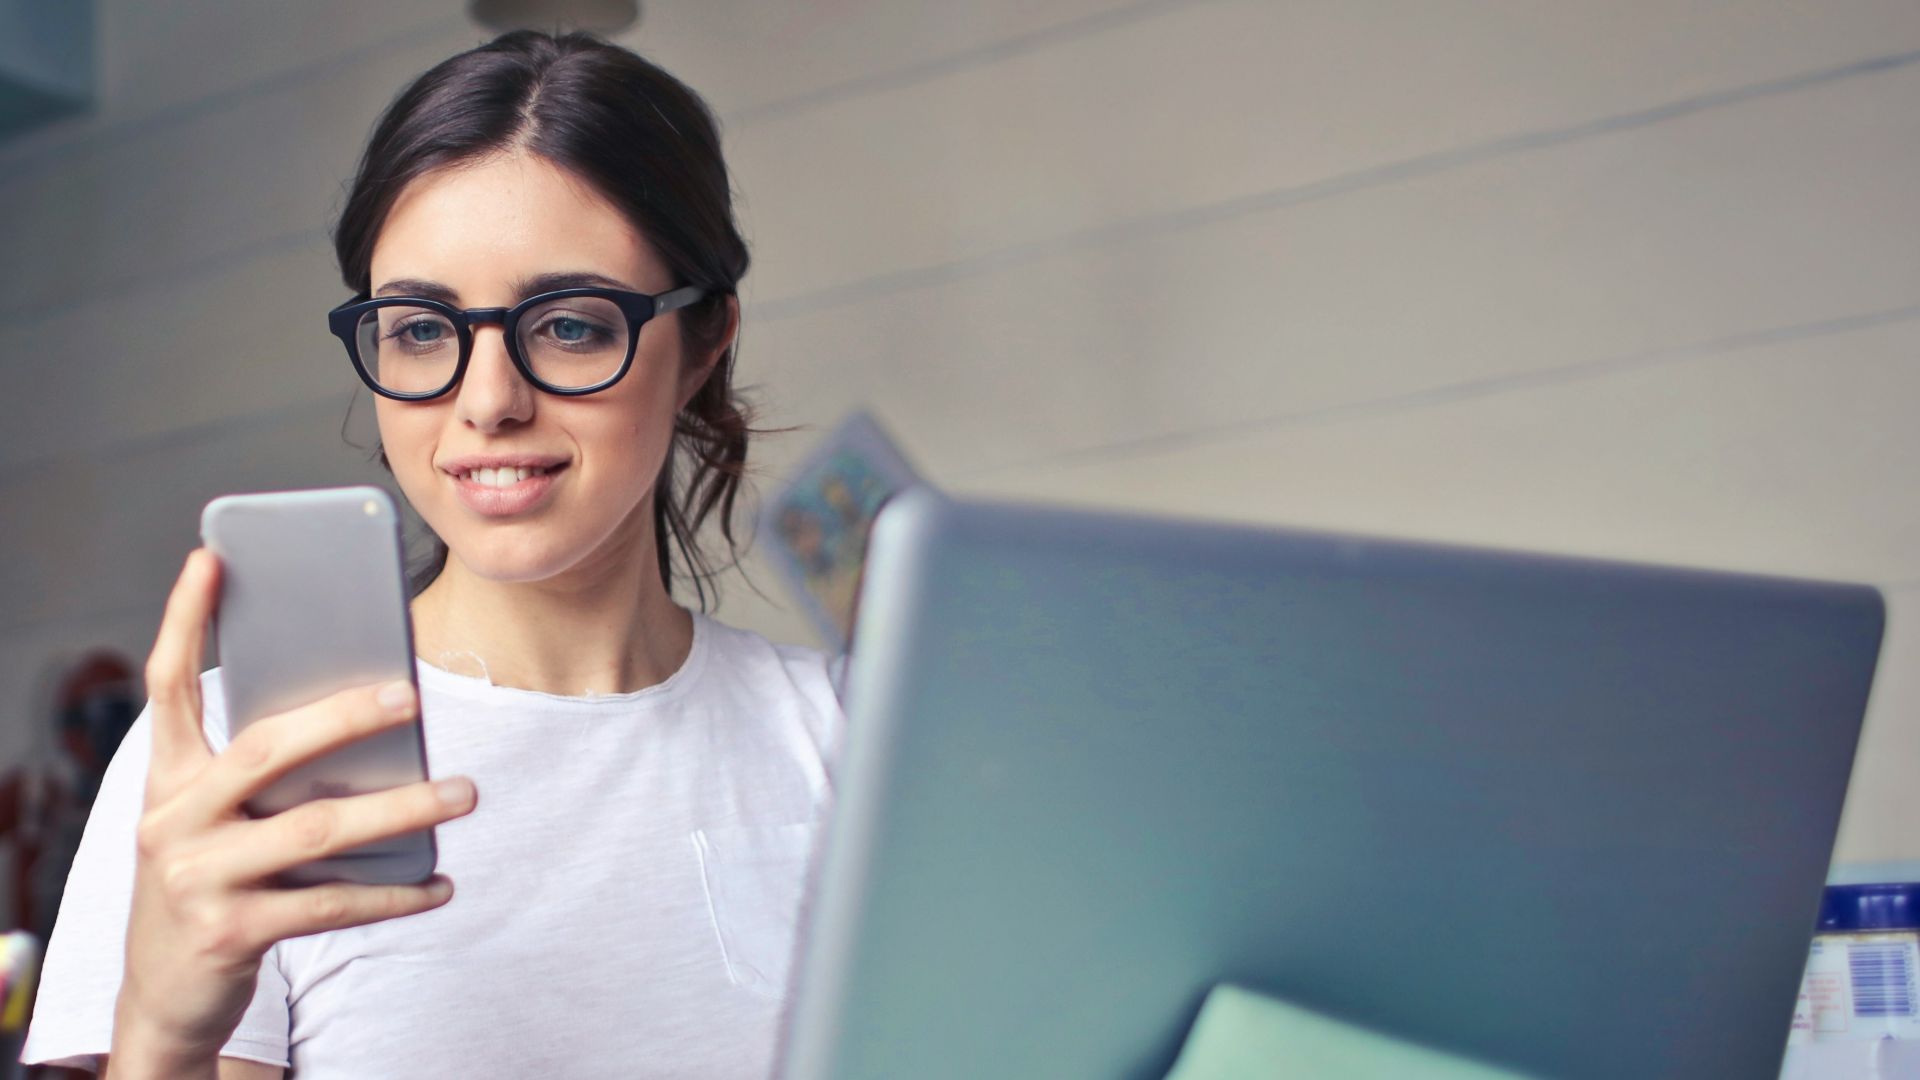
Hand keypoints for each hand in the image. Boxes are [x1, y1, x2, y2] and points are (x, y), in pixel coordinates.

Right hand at [113, 549, 477, 1065]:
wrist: (165, 992)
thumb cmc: (214, 878)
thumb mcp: (217, 818)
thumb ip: (266, 770)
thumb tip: (373, 712)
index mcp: (167, 777)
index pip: (168, 684)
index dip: (183, 618)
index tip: (210, 557)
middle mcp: (172, 820)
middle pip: (265, 748)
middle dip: (342, 717)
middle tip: (410, 695)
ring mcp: (197, 878)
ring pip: (316, 828)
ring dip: (401, 809)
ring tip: (465, 792)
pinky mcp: (230, 933)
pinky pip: (332, 903)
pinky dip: (395, 892)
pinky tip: (441, 882)